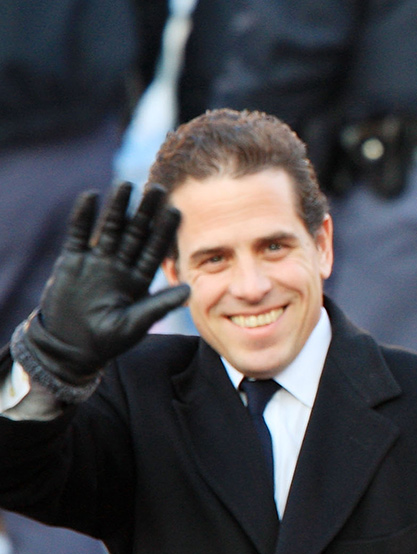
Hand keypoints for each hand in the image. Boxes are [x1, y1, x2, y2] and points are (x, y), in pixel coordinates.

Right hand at [11, 183, 189, 399]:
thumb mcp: (135, 323)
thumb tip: (189, 290)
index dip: (165, 231)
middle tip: (157, 188)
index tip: (177, 211)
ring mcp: (97, 262)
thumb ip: (159, 305)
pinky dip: (83, 216)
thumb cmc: (106, 340)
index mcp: (139, 279)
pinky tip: (91, 196)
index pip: (156, 249)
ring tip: (126, 185)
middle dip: (146, 212)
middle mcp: (120, 265)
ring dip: (117, 207)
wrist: (69, 347)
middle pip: (136, 233)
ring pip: (110, 229)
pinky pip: (79, 235)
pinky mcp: (72, 261)